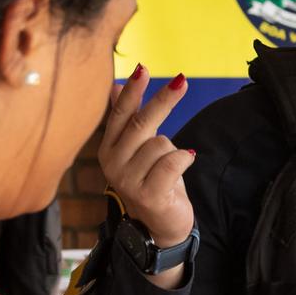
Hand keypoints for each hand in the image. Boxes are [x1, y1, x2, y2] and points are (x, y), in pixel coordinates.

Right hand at [99, 65, 194, 247]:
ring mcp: (128, 182)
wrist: (160, 227)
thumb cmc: (153, 182)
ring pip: (161, 144)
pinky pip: (172, 163)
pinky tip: (186, 163)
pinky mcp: (148, 196)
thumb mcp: (139, 148)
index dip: (132, 91)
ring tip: (170, 168)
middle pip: (141, 123)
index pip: (120, 114)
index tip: (143, 67)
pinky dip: (184, 160)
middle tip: (183, 81)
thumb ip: (128, 118)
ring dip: (174, 150)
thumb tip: (115, 84)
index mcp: (109, 148)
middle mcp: (113, 164)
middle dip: (164, 100)